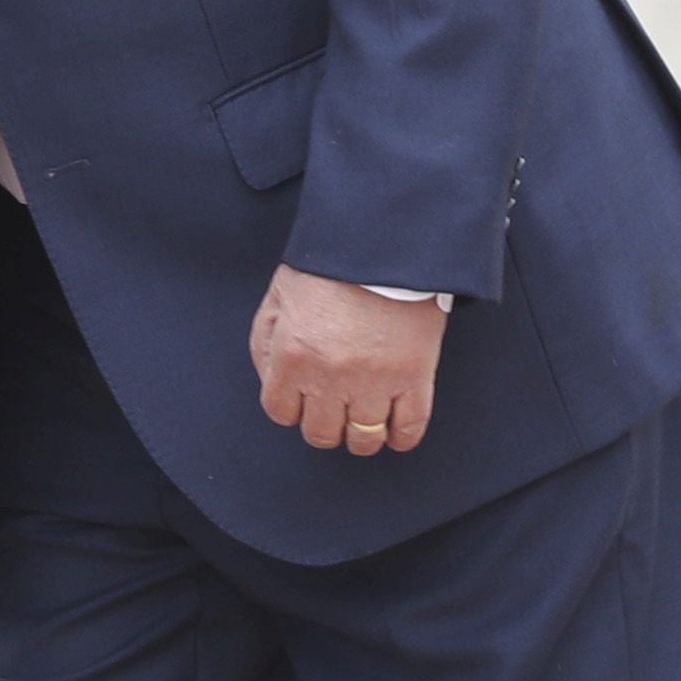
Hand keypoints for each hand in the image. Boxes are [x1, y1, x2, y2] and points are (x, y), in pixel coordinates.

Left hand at [252, 266, 443, 456]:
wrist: (384, 241)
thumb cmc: (329, 266)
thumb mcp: (278, 298)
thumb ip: (266, 344)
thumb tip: (273, 382)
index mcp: (293, 356)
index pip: (281, 412)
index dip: (290, 407)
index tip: (303, 398)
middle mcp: (331, 377)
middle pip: (321, 433)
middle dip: (324, 425)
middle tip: (333, 408)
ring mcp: (375, 381)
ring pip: (363, 439)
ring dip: (360, 435)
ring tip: (363, 419)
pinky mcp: (415, 377)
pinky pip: (409, 428)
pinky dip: (401, 437)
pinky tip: (394, 431)